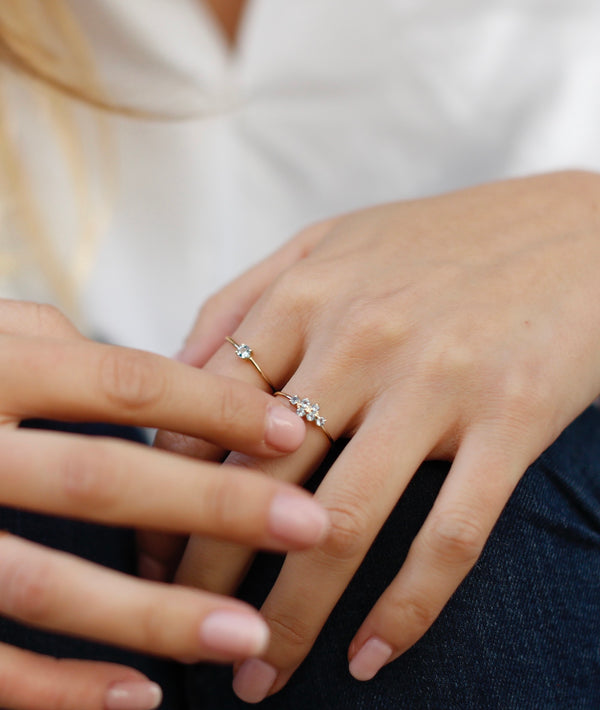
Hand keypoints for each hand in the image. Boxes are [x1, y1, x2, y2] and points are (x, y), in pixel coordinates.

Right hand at [0, 299, 328, 709]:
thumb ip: (47, 344)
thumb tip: (145, 375)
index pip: (123, 380)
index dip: (212, 403)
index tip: (288, 428)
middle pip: (104, 477)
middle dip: (216, 504)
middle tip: (310, 524)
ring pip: (47, 580)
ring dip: (155, 614)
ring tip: (247, 634)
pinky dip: (59, 686)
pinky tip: (141, 697)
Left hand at [165, 171, 599, 701]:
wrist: (573, 228)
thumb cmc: (439, 242)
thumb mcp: (327, 244)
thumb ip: (245, 299)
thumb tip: (178, 379)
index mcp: (305, 299)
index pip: (201, 419)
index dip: (162, 501)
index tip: (151, 558)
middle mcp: (360, 342)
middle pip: (255, 483)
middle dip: (204, 578)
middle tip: (184, 637)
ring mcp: (436, 383)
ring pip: (340, 525)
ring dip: (290, 618)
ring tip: (260, 679)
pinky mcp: (510, 418)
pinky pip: (450, 535)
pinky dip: (408, 608)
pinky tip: (373, 657)